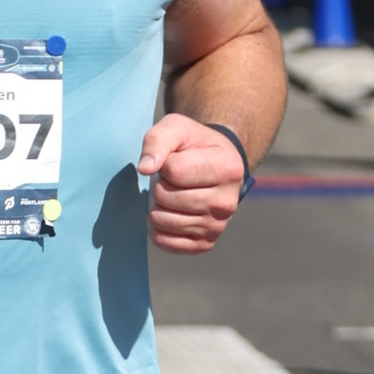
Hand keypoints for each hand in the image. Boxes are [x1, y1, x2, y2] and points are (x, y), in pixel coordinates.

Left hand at [141, 111, 247, 251]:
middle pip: (165, 197)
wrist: (214, 168)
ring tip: (172, 194)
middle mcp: (227, 202)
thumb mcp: (177, 128)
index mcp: (228, 168)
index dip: (165, 163)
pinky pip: (164, 242)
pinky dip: (156, 228)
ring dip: (157, 205)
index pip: (174, 171)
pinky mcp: (204, 244)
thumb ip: (158, 140)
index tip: (176, 160)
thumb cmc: (193, 145)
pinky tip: (168, 213)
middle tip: (172, 179)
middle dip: (159, 185)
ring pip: (161, 220)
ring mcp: (217, 227)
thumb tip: (144, 168)